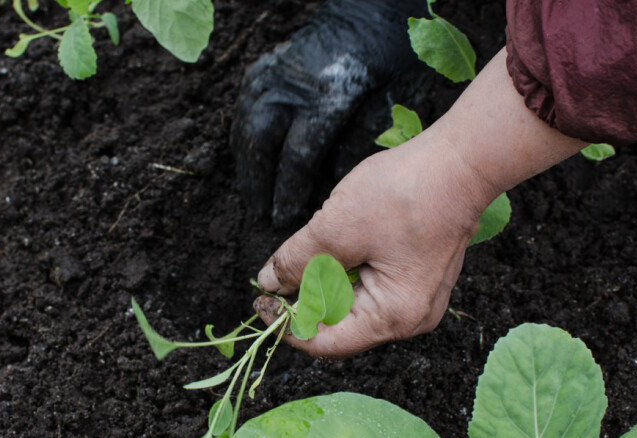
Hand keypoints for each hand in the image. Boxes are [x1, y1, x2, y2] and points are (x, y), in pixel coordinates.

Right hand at [231, 0, 427, 225]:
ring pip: (246, 126)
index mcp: (326, 95)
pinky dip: (242, 136)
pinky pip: (243, 106)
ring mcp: (274, 72)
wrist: (374, 5)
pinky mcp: (266, 65)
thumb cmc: (392, 53)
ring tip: (252, 194)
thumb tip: (333, 179)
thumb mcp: (394, 97)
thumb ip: (363, 138)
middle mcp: (292, 85)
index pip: (298, 156)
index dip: (288, 191)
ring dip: (246, 164)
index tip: (284, 218)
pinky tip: (247, 157)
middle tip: (260, 215)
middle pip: (261, 144)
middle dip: (258, 184)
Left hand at [254, 49, 586, 357]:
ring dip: (325, 283)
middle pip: (342, 326)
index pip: (326, 343)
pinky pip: (372, 286)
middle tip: (277, 274)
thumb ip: (297, 261)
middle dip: (306, 302)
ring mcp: (419, 299)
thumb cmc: (405, 195)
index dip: (287, 325)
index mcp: (393, 318)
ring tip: (307, 253)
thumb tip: (270, 284)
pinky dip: (346, 271)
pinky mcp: (419, 277)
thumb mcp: (336, 228)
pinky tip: (336, 245)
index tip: (260, 299)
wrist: (462, 161)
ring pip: (355, 304)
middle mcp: (410, 319)